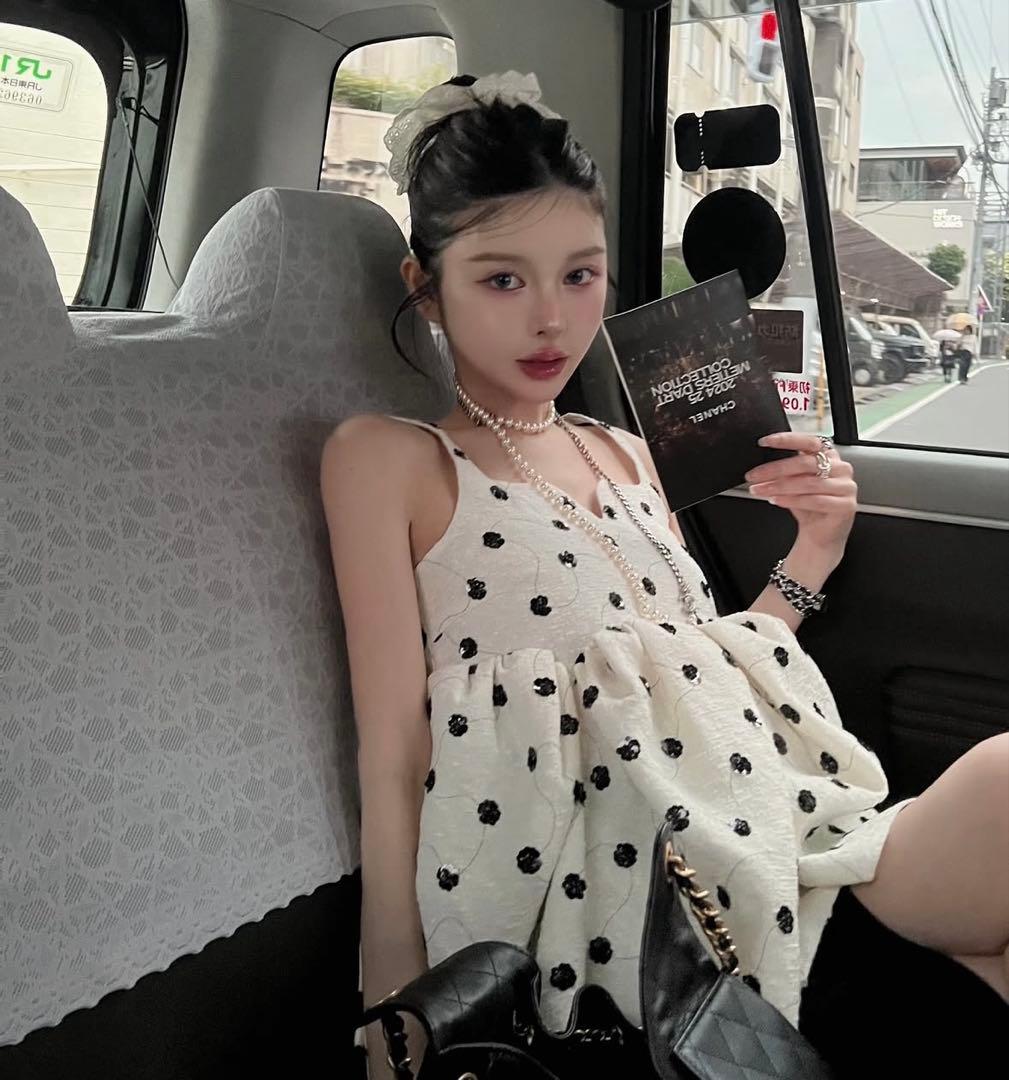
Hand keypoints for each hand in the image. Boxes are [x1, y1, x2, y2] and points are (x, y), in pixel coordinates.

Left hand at [745, 432, 855, 560]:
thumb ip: (785, 471)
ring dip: (778, 486)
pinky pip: (815, 501)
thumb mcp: (795, 484)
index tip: (765, 442)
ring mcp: (846, 487)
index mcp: (830, 456)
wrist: (821, 535)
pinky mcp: (846, 506)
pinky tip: (776, 500)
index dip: (787, 439)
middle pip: (804, 463)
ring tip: (760, 490)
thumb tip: (761, 466)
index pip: (809, 441)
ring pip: (808, 483)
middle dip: (774, 469)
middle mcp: (841, 468)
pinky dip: (792, 500)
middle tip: (753, 476)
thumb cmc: (808, 507)